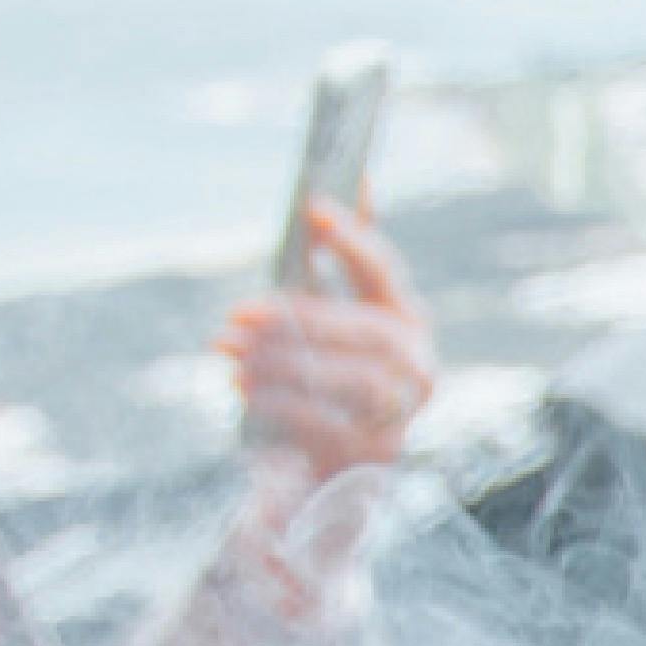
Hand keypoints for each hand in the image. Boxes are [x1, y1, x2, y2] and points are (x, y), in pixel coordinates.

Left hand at [215, 204, 434, 483]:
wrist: (315, 474)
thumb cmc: (314, 379)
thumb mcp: (320, 313)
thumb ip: (339, 253)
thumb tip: (357, 171)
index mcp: (405, 321)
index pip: (384, 272)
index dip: (351, 240)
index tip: (312, 211)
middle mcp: (416, 366)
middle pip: (366, 331)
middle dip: (298, 319)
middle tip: (237, 314)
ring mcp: (401, 412)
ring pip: (349, 377)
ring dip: (281, 362)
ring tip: (229, 352)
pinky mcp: (374, 452)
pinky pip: (328, 421)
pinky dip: (279, 401)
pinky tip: (241, 387)